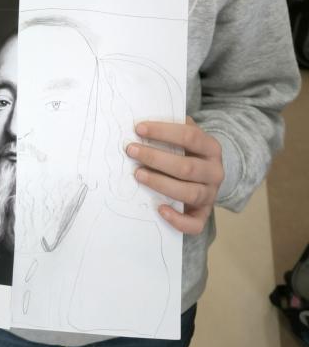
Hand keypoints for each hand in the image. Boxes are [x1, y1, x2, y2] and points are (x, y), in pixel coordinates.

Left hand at [126, 117, 223, 234]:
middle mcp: (215, 172)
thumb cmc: (187, 152)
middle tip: (131, 151)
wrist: (205, 176)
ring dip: (161, 184)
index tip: (138, 129)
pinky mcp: (203, 214)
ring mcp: (210, 195)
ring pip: (189, 193)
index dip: (163, 132)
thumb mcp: (185, 136)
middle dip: (156, 158)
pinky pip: (195, 223)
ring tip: (138, 175)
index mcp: (211, 148)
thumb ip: (171, 127)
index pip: (189, 136)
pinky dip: (178, 219)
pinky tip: (160, 209)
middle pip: (186, 167)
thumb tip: (143, 123)